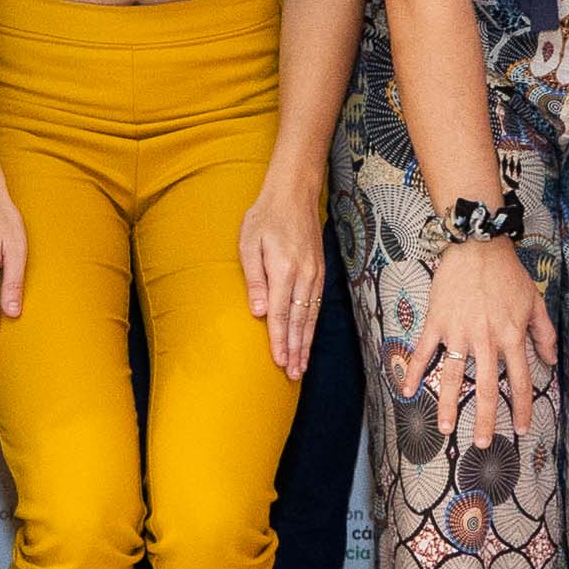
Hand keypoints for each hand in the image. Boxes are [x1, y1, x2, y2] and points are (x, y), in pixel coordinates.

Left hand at [237, 174, 329, 379]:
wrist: (293, 194)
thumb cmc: (265, 217)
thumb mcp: (248, 244)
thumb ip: (254, 280)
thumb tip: (258, 313)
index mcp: (284, 269)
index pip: (280, 314)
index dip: (279, 340)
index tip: (278, 362)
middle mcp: (304, 275)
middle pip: (299, 321)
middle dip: (296, 350)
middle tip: (293, 374)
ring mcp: (315, 274)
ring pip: (311, 316)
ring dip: (305, 342)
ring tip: (301, 365)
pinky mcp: (319, 271)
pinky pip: (317, 305)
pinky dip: (312, 325)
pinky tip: (308, 339)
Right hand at [400, 232, 556, 446]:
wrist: (477, 245)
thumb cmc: (508, 273)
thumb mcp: (534, 301)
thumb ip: (543, 333)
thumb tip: (551, 360)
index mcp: (511, 336)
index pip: (521, 380)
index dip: (523, 407)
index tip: (523, 427)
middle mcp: (486, 339)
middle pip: (488, 387)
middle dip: (486, 419)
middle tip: (484, 443)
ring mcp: (459, 332)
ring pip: (454, 376)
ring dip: (450, 404)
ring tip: (446, 428)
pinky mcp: (437, 322)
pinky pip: (424, 351)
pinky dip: (415, 371)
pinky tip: (408, 391)